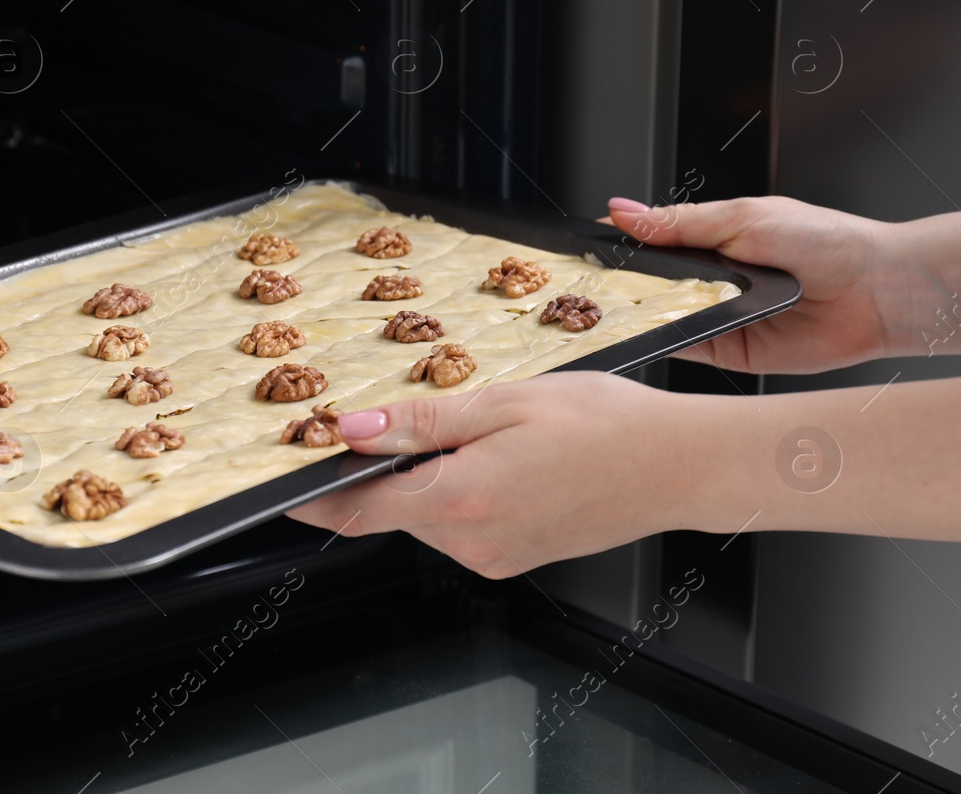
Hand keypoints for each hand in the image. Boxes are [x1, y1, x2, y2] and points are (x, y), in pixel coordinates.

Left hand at [287, 373, 700, 576]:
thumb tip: (352, 430)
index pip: (356, 510)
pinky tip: (489, 455)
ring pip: (425, 515)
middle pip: (390, 509)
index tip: (279, 475)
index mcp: (462, 502)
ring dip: (421, 477)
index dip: (310, 494)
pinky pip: (460, 524)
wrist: (680, 465)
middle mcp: (473, 543)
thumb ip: (421, 422)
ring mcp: (494, 557)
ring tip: (462, 427)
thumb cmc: (608, 426)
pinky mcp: (514, 558)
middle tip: (379, 417)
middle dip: (375, 469)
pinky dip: (454, 491)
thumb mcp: (504, 403)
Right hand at [604, 195, 902, 373]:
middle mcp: (712, 279)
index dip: (616, 246)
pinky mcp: (729, 350)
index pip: (649, 242)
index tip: (579, 249)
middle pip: (649, 283)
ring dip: (640, 312)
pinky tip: (643, 330)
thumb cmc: (826, 242)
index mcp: (712, 239)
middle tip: (582, 285)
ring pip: (661, 315)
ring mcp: (717, 315)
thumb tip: (622, 212)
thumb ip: (677, 223)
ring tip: (606, 309)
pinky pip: (684, 345)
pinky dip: (662, 340)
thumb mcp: (740, 218)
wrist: (877, 290)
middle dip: (619, 284)